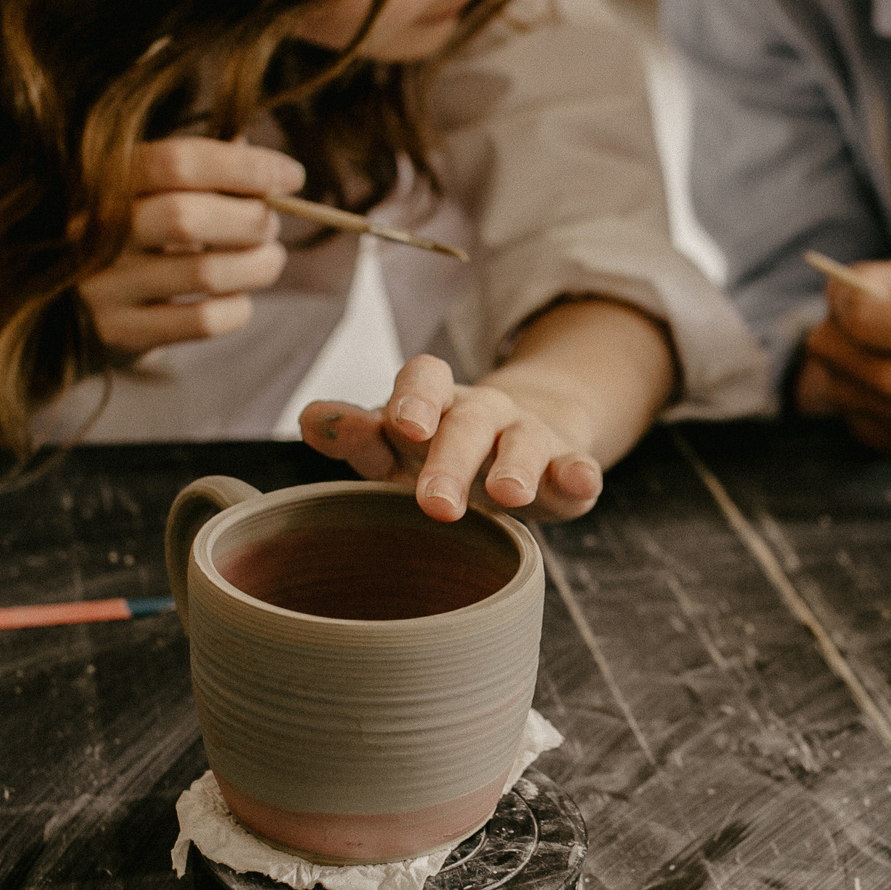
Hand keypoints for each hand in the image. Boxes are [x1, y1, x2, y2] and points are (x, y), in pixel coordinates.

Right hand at [77, 136, 302, 355]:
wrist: (60, 311)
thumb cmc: (126, 237)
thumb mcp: (148, 192)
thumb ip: (199, 170)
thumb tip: (266, 163)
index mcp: (101, 178)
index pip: (177, 161)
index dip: (244, 167)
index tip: (292, 176)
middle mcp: (90, 229)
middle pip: (188, 216)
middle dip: (252, 219)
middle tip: (272, 224)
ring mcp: (100, 286)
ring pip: (204, 273)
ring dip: (258, 265)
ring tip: (268, 260)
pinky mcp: (118, 334)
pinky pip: (202, 322)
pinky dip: (238, 308)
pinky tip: (238, 299)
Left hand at [301, 354, 605, 522]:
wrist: (528, 442)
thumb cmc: (440, 452)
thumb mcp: (397, 447)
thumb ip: (357, 436)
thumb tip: (310, 418)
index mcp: (434, 403)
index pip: (422, 384)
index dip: (412, 403)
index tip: (400, 427)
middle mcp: (481, 413)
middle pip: (468, 424)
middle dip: (451, 461)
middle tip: (435, 504)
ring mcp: (528, 438)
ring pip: (523, 444)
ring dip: (516, 467)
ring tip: (509, 495)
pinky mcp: (567, 468)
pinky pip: (577, 468)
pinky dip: (578, 476)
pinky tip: (580, 484)